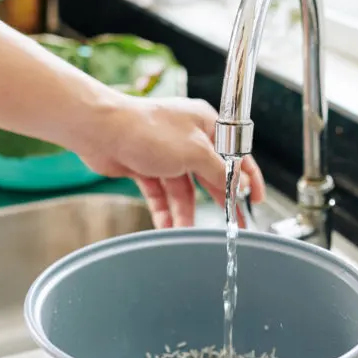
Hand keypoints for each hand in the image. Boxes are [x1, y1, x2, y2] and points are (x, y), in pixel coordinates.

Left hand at [79, 95, 266, 228]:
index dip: (247, 178)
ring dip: (185, 212)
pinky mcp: (145, 166)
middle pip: (210, 176)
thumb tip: (239, 185)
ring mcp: (166, 153)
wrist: (100, 130)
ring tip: (188, 232)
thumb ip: (221, 171)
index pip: (235, 155)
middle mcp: (188, 138)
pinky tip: (167, 227)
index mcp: (206, 125)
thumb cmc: (147, 129)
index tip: (256, 199)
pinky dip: (164, 210)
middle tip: (231, 226)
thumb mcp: (196, 152)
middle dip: (218, 203)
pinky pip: (161, 194)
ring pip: (183, 190)